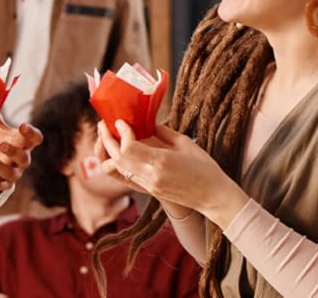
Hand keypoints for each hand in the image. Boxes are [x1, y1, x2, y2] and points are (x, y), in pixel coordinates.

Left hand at [0, 120, 43, 196]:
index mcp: (24, 144)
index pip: (36, 138)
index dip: (32, 133)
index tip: (23, 125)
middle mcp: (22, 160)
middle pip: (25, 158)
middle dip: (13, 152)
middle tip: (2, 145)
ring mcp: (14, 173)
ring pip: (10, 173)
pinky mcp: (2, 184)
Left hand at [95, 121, 246, 221]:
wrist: (213, 197)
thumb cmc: (204, 168)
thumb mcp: (185, 144)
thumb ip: (163, 132)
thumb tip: (147, 122)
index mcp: (161, 163)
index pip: (128, 148)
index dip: (121, 132)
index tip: (120, 120)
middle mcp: (150, 176)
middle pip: (117, 158)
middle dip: (107, 139)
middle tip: (104, 124)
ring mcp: (148, 186)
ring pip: (117, 169)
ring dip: (108, 153)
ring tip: (108, 138)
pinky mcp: (148, 191)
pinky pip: (125, 177)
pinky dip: (118, 164)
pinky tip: (118, 153)